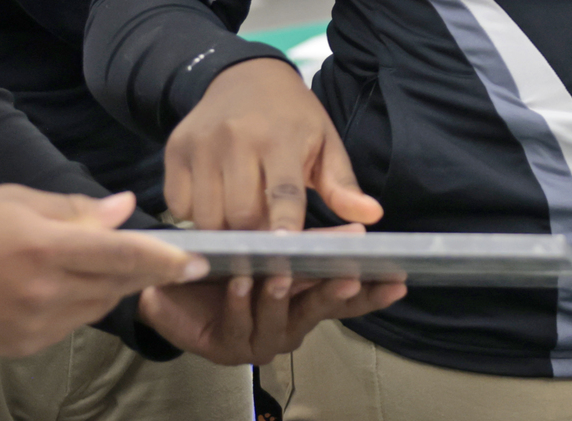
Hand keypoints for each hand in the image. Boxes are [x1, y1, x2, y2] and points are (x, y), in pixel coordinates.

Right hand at [0, 186, 205, 357]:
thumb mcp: (13, 199)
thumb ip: (74, 209)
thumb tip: (123, 209)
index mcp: (43, 247)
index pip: (121, 255)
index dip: (164, 259)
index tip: (197, 260)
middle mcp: (43, 291)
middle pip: (116, 285)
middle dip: (145, 271)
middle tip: (166, 258)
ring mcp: (32, 326)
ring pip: (96, 307)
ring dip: (109, 286)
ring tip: (96, 262)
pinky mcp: (21, 347)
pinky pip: (69, 325)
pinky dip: (78, 305)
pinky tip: (60, 285)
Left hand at [136, 234, 406, 364]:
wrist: (173, 282)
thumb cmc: (229, 262)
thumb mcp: (276, 244)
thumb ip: (314, 240)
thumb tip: (362, 224)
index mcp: (305, 298)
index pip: (346, 298)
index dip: (371, 291)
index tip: (397, 280)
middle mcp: (290, 323)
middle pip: (320, 313)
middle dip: (334, 296)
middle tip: (348, 279)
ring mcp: (260, 339)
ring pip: (278, 322)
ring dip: (278, 299)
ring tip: (279, 275)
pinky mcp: (227, 347)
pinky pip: (237, 327)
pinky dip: (239, 306)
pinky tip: (240, 284)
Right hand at [167, 57, 383, 230]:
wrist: (245, 75)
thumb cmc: (292, 117)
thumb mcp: (325, 142)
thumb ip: (343, 184)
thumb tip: (372, 216)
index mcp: (279, 137)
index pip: (283, 194)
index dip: (286, 228)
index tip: (288, 253)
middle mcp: (235, 139)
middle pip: (241, 214)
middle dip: (254, 236)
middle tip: (265, 238)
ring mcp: (201, 144)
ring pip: (207, 216)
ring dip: (224, 230)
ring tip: (241, 221)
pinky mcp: (174, 150)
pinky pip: (180, 205)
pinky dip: (196, 215)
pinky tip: (216, 203)